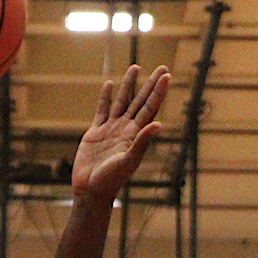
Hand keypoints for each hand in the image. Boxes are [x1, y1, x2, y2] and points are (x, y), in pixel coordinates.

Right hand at [72, 64, 169, 202]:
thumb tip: (157, 124)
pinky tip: (110, 85)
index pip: (150, 108)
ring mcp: (111, 130)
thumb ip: (141, 142)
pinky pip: (102, 110)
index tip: (167, 75)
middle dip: (150, 84)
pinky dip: (105, 98)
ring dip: (129, 85)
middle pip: (140, 101)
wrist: (91, 190)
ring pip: (122, 101)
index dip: (158, 92)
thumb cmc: (111, 180)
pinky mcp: (96, 133)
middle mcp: (125, 129)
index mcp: (135, 135)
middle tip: (161, 67)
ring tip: (135, 68)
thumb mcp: (128, 161)